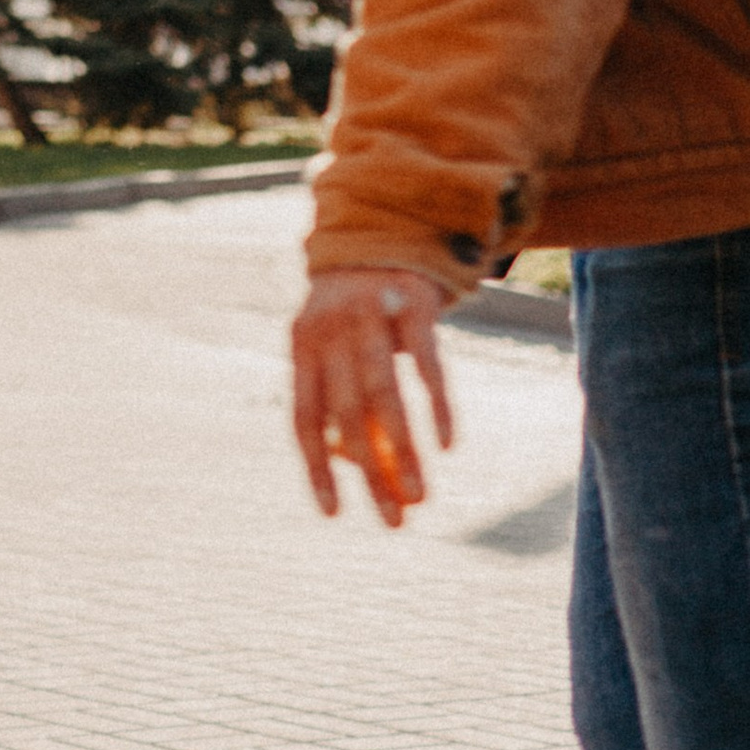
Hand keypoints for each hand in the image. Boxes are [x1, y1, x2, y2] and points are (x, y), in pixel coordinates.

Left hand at [291, 267, 455, 526]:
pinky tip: (447, 444)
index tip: (334, 514)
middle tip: (394, 521)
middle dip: (371, 474)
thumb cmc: (358, 308)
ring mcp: (370, 313)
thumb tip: (355, 468)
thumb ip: (340, 396)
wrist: (386, 228)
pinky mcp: (412, 303)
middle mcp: (329, 329)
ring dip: (405, 451)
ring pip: (385, 395)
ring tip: (422, 496)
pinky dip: (436, 406)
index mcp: (301, 345)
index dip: (317, 468)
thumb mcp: (335, 344)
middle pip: (348, 415)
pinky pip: (426, 364)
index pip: (305, 418)